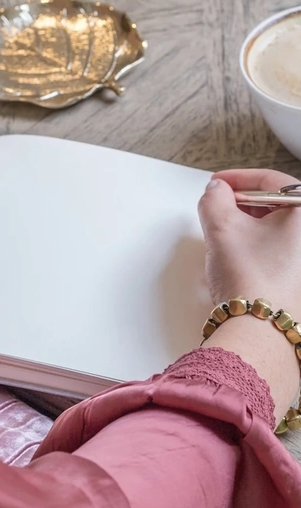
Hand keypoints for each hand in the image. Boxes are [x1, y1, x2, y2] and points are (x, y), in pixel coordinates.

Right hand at [198, 169, 300, 420]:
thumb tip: (216, 192)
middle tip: (217, 211)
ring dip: (246, 229)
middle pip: (275, 205)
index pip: (269, 180)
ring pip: (275, 231)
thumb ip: (214, 198)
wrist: (259, 329)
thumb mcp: (222, 227)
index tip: (217, 183)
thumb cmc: (252, 281)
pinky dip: (256, 250)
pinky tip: (237, 263)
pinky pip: (278, 253)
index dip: (236, 178)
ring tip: (224, 241)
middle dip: (241, 205)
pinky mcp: (299, 280)